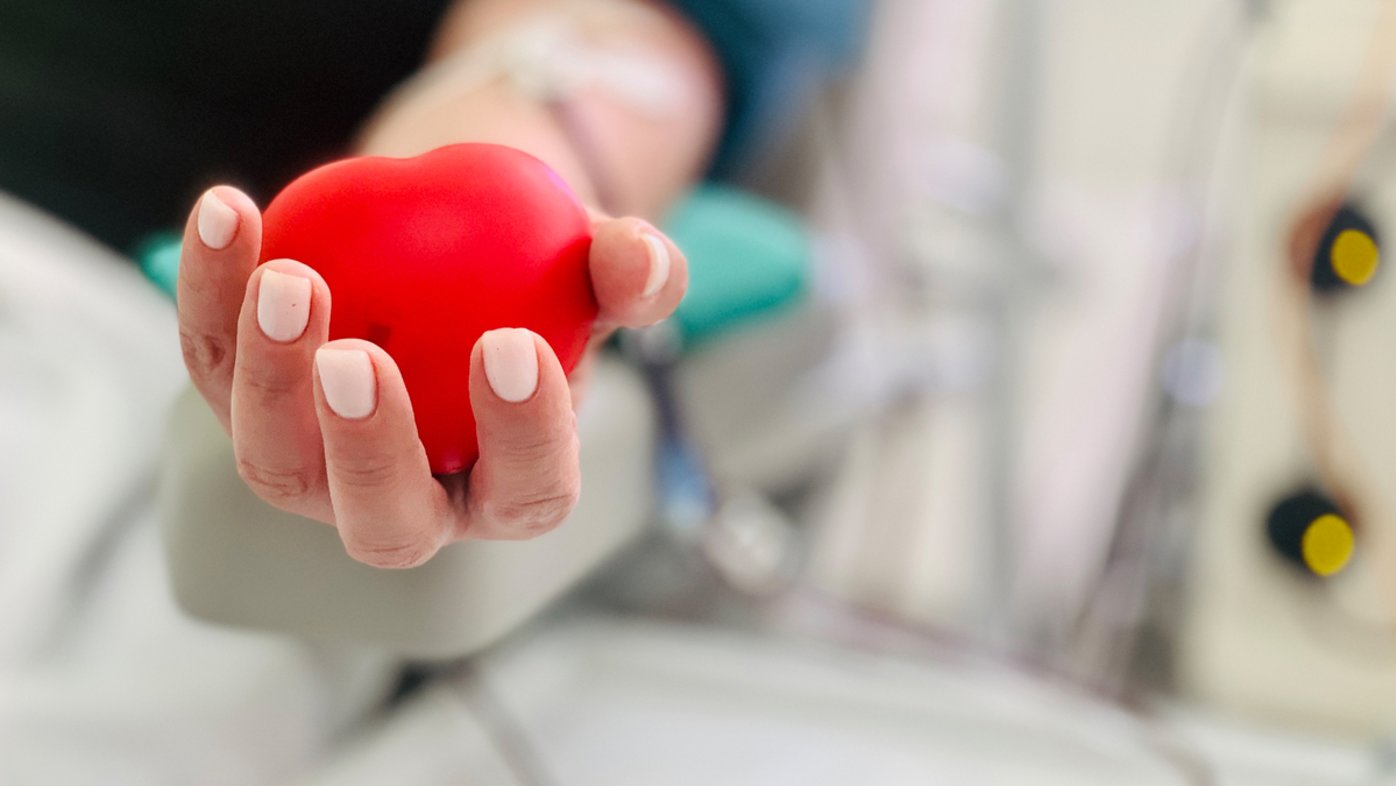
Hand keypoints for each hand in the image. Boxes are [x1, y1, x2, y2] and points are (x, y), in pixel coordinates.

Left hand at [176, 185, 685, 567]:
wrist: (454, 249)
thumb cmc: (541, 277)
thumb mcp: (597, 264)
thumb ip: (634, 269)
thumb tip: (642, 264)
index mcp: (509, 490)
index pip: (527, 490)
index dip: (522, 435)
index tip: (513, 346)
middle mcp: (408, 503)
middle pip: (382, 519)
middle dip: (367, 448)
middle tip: (357, 358)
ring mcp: (316, 467)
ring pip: (276, 462)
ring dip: (269, 377)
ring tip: (286, 277)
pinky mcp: (245, 403)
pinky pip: (212, 362)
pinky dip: (210, 291)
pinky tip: (229, 211)